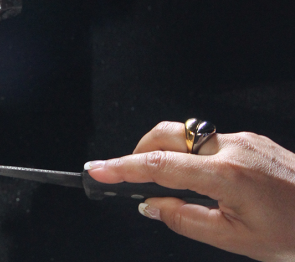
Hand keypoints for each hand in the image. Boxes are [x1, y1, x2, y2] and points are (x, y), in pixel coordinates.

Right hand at [85, 121, 294, 261]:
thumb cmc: (292, 233)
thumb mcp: (234, 238)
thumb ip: (185, 219)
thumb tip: (151, 205)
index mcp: (227, 175)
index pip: (159, 165)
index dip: (122, 168)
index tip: (97, 170)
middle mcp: (232, 147)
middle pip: (167, 134)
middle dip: (138, 151)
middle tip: (128, 177)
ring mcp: (241, 138)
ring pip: (185, 134)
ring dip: (165, 153)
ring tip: (166, 183)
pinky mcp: (248, 138)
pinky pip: (206, 139)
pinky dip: (189, 154)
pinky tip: (197, 178)